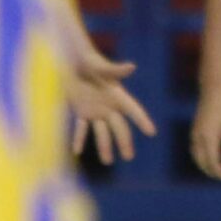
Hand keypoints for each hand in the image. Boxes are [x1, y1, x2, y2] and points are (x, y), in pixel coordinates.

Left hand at [67, 40, 155, 165]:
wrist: (69, 58)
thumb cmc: (86, 58)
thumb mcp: (98, 65)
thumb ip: (114, 69)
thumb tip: (132, 67)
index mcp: (116, 93)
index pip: (133, 109)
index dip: (142, 120)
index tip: (152, 132)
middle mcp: (108, 103)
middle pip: (119, 126)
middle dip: (124, 141)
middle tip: (129, 157)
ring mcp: (95, 108)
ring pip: (102, 131)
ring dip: (104, 146)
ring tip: (107, 162)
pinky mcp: (81, 109)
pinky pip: (81, 128)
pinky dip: (79, 138)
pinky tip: (76, 151)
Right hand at [191, 85, 220, 183]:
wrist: (214, 89)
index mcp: (208, 139)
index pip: (213, 163)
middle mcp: (198, 139)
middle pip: (203, 163)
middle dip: (214, 173)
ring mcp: (194, 134)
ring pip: (197, 158)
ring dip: (207, 167)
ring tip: (219, 170)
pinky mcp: (194, 130)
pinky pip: (195, 151)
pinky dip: (202, 159)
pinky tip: (210, 158)